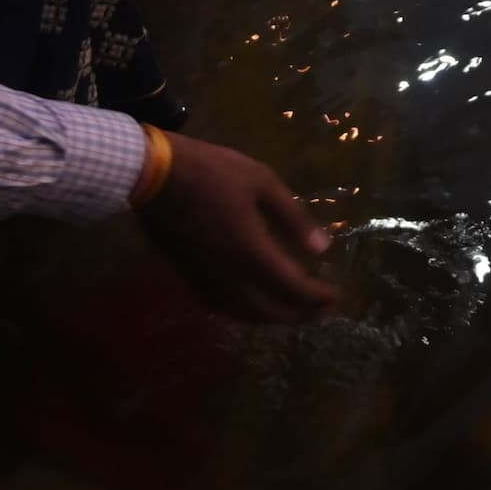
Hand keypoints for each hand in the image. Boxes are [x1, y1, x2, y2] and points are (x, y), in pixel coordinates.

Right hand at [136, 133, 333, 321]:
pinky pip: (223, 307)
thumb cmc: (212, 172)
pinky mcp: (188, 276)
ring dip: (273, 317)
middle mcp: (229, 277)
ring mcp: (205, 280)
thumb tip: (323, 247)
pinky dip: (246, 312)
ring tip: (293, 310)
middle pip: (270, 311)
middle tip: (321, 310)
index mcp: (251, 253)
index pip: (293, 289)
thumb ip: (293, 217)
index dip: (317, 297)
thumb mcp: (262, 182)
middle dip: (300, 314)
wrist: (153, 176)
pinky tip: (252, 302)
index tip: (337, 295)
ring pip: (245, 314)